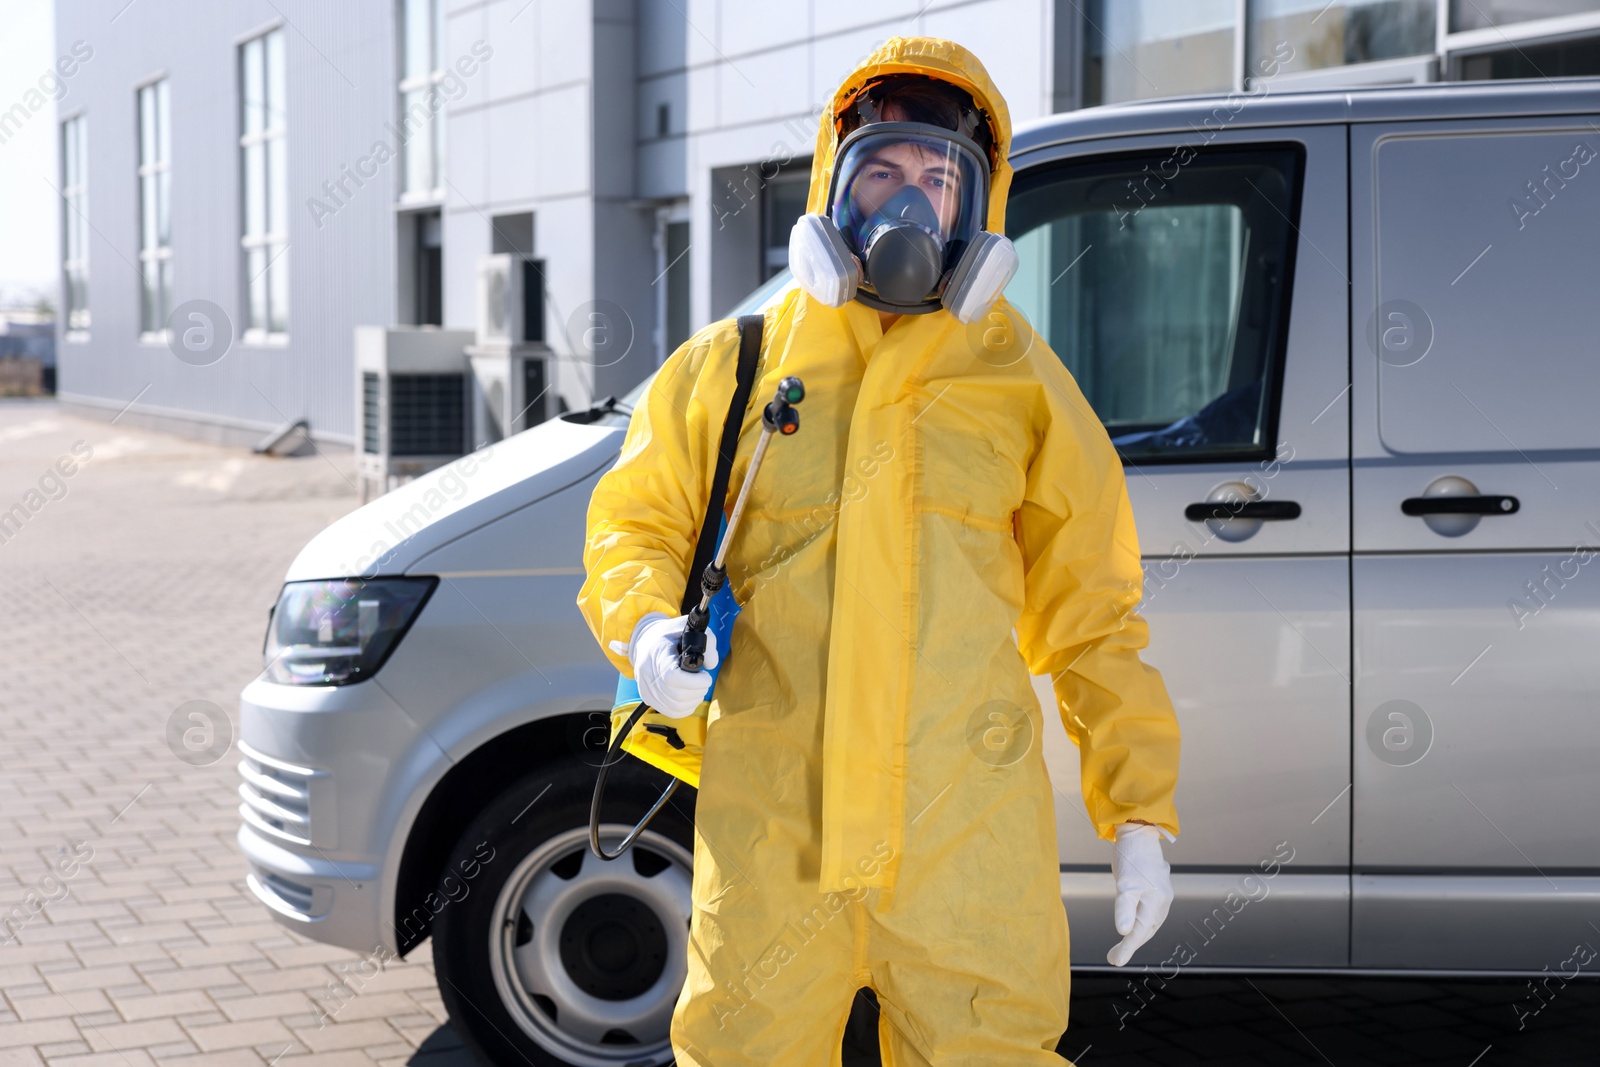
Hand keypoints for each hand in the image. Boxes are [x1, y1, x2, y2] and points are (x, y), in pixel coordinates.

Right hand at [628, 613, 718, 718]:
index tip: (705, 675)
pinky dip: (686, 708)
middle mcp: (647, 672)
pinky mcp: (647, 698)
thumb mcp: (691, 630)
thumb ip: (707, 643)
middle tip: (704, 681)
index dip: (694, 682)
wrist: (646, 641)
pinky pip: (670, 712)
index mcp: (657, 653)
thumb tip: (711, 664)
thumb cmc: (671, 635)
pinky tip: (690, 696)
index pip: (673, 677)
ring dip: (694, 700)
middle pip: (677, 695)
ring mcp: (646, 687)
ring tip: (698, 688)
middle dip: (698, 691)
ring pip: (675, 707)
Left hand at [1106, 823, 1172, 966]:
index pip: (1139, 932)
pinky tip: (1134, 925)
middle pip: (1146, 930)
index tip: (1114, 962)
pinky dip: (1141, 923)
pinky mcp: (1157, 888)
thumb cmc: (1131, 857)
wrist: (1138, 832)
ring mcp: (1161, 895)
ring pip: (1149, 923)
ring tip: (1122, 947)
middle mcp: (1162, 902)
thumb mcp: (1124, 884)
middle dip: (1130, 945)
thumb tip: (1123, 932)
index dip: (1127, 948)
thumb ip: (1125, 908)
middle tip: (1113, 958)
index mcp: (1156, 903)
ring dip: (1137, 936)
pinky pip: (1150, 912)